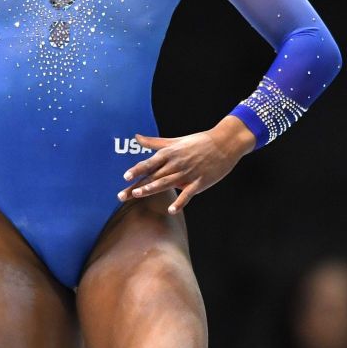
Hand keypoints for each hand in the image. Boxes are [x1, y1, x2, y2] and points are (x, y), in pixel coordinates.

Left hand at [115, 115, 255, 213]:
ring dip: (152, 189)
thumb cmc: (198, 142)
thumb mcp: (175, 140)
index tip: (126, 176)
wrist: (224, 143)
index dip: (137, 169)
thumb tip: (136, 137)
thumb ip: (154, 142)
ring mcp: (188, 173)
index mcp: (170, 153)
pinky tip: (171, 210)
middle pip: (153, 176)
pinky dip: (180, 202)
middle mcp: (176, 163)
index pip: (150, 163)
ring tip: (139, 194)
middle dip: (137, 186)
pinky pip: (188, 194)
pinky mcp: (199, 182)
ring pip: (167, 182)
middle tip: (121, 195)